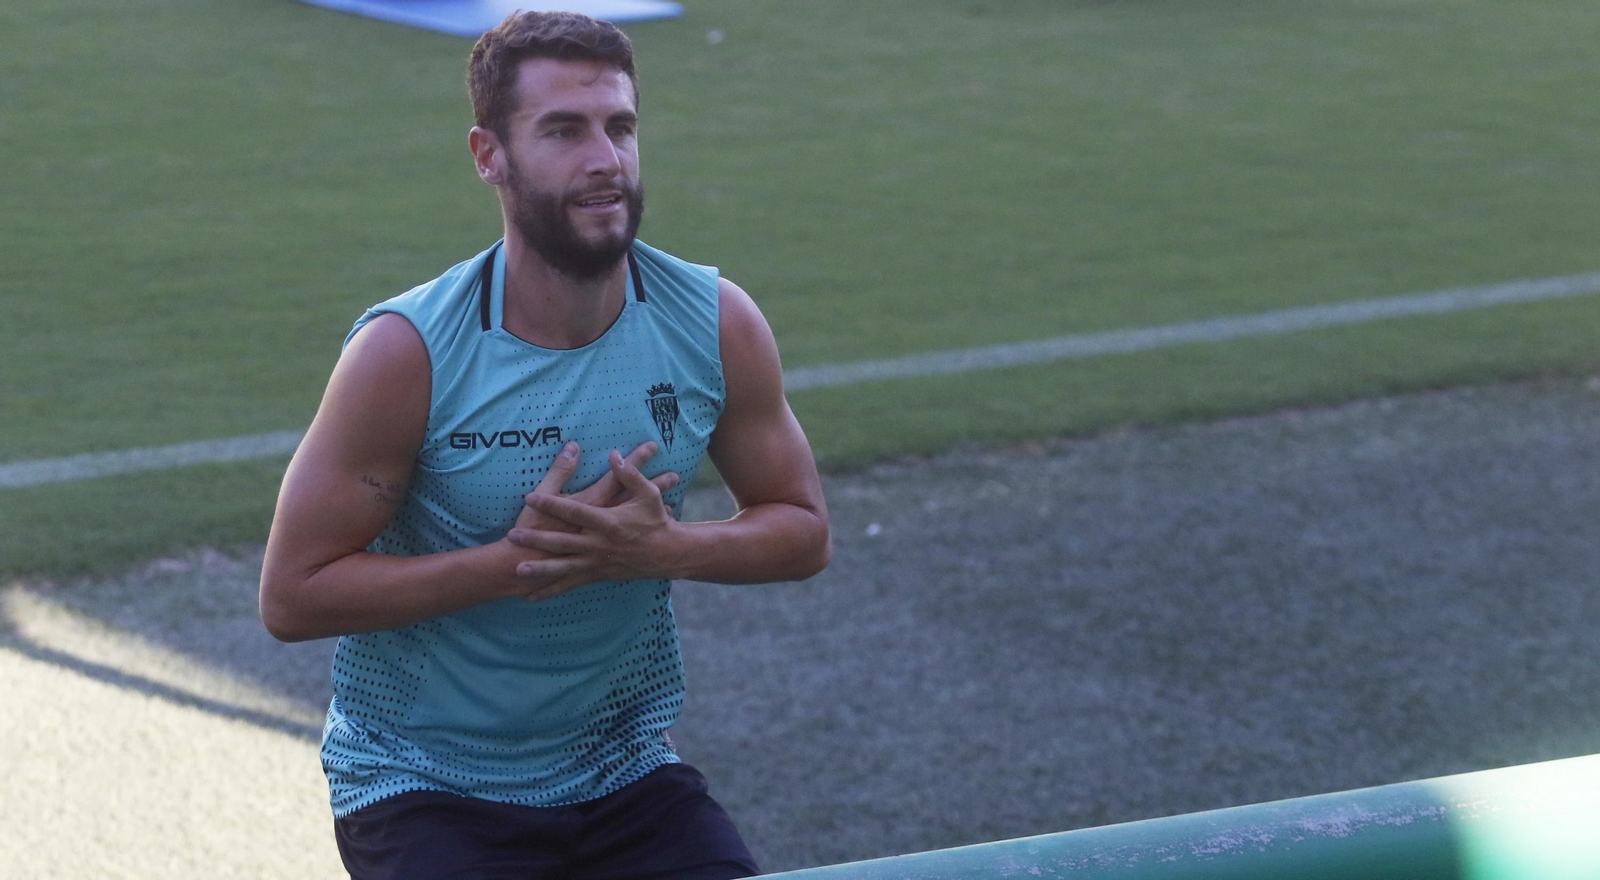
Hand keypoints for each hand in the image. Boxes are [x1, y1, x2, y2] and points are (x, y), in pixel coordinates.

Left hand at [506, 449, 681, 592]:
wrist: (667, 555)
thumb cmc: (657, 521)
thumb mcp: (648, 495)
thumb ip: (630, 475)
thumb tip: (613, 455)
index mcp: (608, 522)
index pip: (574, 511)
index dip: (552, 504)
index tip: (530, 497)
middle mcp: (599, 544)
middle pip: (562, 541)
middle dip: (537, 539)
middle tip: (514, 535)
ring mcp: (597, 562)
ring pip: (564, 567)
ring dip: (540, 569)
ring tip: (518, 568)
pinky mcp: (597, 575)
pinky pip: (571, 583)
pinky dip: (552, 590)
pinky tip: (531, 596)